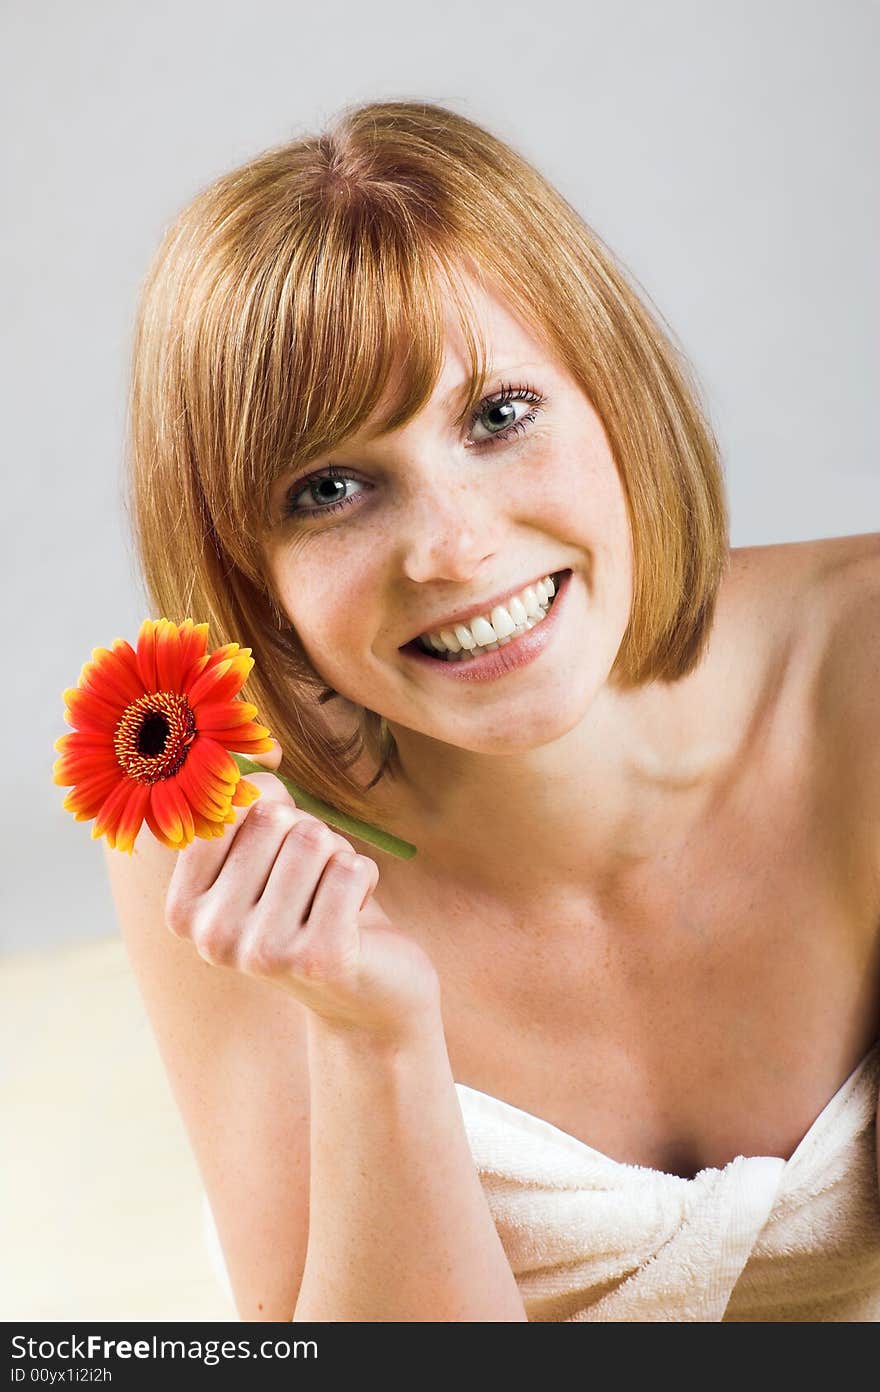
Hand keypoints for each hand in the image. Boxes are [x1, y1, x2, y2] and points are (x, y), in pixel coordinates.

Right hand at [165, 741, 440, 1044]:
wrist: (366, 991)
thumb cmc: (313, 905)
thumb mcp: (271, 851)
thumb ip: (253, 798)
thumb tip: (265, 749)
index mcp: (182, 908)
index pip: (224, 807)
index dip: (268, 807)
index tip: (278, 845)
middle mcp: (210, 936)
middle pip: (273, 817)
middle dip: (307, 836)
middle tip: (311, 885)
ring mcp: (261, 952)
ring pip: (314, 839)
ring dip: (337, 858)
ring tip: (332, 900)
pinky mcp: (318, 959)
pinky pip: (351, 867)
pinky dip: (365, 877)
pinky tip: (356, 916)